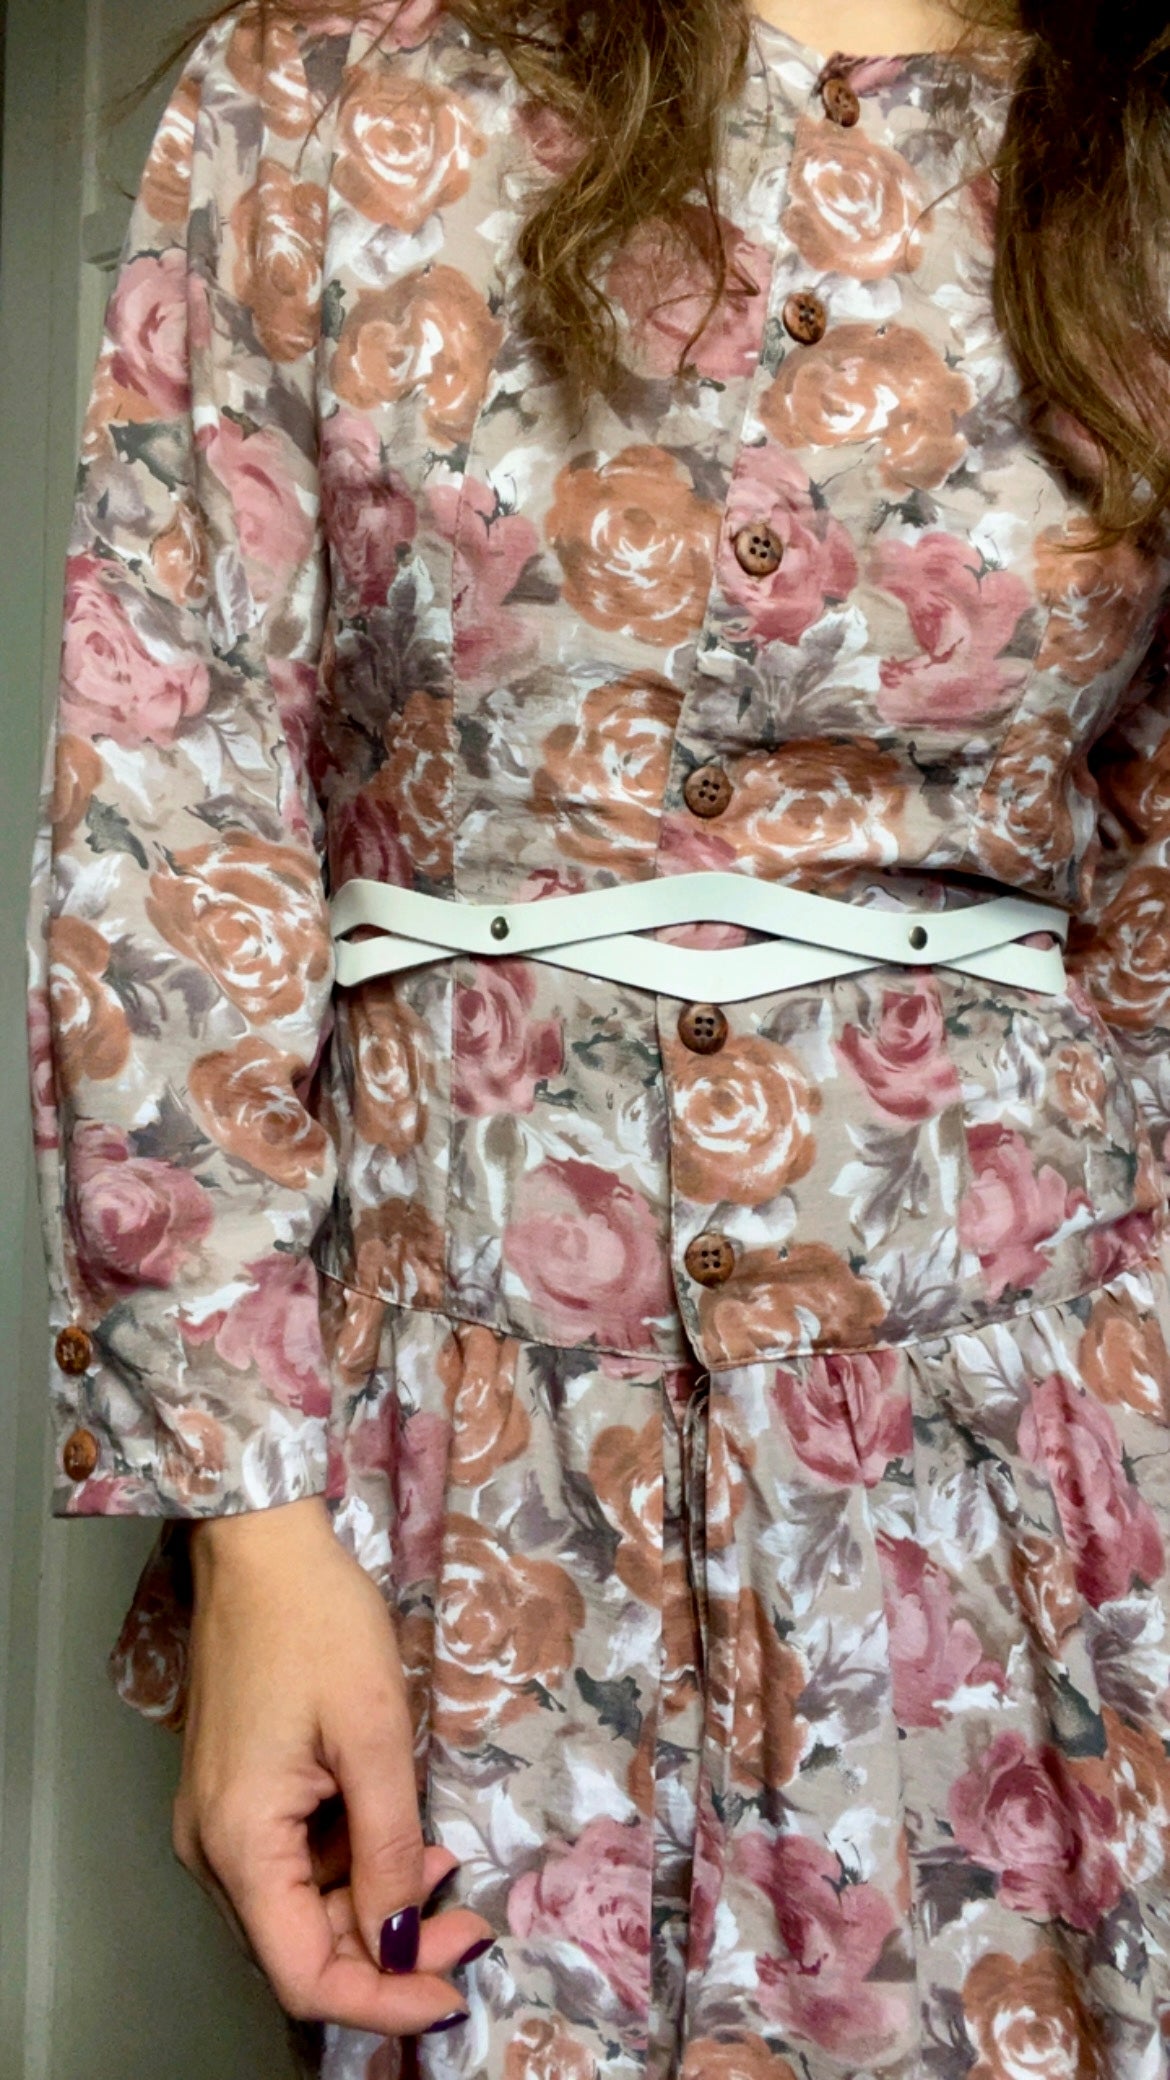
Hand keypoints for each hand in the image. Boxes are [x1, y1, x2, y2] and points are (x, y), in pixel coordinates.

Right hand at [174, 1495, 491, 2033]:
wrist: (262, 1545)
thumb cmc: (318, 1622)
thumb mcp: (373, 1733)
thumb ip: (388, 1848)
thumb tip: (403, 1940)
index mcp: (240, 1842)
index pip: (304, 1976)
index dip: (381, 2000)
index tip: (452, 1992)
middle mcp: (213, 1849)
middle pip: (299, 1949)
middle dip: (389, 1955)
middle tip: (470, 1928)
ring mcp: (217, 1821)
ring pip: (297, 1911)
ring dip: (373, 1910)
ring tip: (446, 1873)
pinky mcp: (233, 1794)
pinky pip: (290, 1864)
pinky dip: (349, 1869)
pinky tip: (402, 1838)